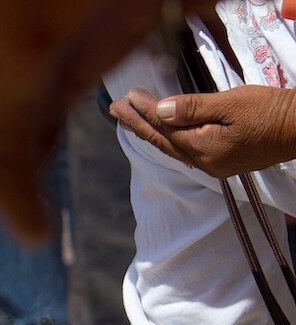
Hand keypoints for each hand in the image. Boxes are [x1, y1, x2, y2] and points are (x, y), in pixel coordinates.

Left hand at [109, 86, 295, 177]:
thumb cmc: (271, 112)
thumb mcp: (232, 104)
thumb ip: (193, 108)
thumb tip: (160, 111)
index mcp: (203, 149)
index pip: (164, 129)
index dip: (143, 112)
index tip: (126, 98)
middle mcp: (204, 162)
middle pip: (162, 141)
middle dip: (137, 123)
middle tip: (114, 108)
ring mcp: (213, 164)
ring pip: (172, 146)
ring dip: (149, 130)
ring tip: (129, 118)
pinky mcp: (222, 160)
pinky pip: (185, 149)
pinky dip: (168, 137)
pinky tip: (161, 131)